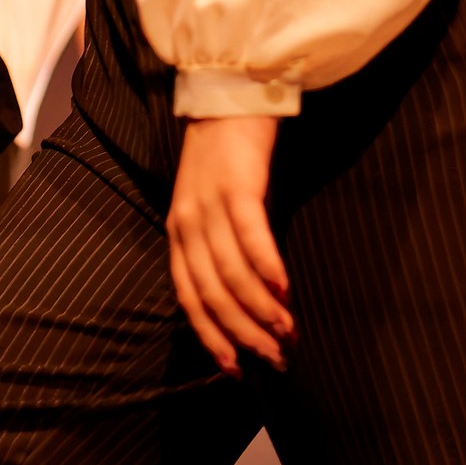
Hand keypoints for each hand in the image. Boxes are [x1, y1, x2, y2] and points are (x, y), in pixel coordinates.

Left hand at [168, 116, 292, 375]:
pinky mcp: (238, 184)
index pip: (188, 297)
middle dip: (242, 333)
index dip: (210, 336)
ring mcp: (210, 203)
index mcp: (178, 232)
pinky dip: (266, 266)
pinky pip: (250, 235)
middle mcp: (187, 222)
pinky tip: (284, 291)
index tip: (235, 370)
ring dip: (259, 308)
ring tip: (288, 333)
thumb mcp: (211, 205)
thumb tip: (249, 298)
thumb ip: (219, 246)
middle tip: (275, 360)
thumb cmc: (227, 156)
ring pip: (230, 271)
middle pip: (211, 292)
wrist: (229, 94)